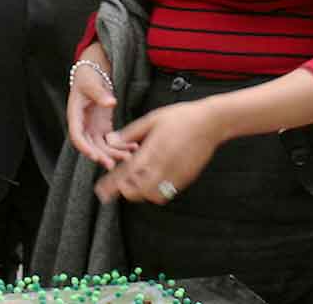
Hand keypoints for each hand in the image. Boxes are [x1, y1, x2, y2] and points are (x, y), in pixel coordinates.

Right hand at [67, 44, 134, 170]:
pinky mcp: (103, 127)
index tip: (95, 157)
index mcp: (74, 116)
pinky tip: (133, 148)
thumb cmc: (88, 77)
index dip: (85, 148)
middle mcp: (83, 125)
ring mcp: (93, 128)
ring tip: (128, 157)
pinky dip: (121, 145)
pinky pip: (111, 141)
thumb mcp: (91, 83)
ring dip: (113, 153)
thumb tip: (110, 103)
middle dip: (102, 156)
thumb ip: (99, 93)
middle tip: (113, 164)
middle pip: (90, 146)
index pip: (77, 136)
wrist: (93, 73)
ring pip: (102, 146)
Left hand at [94, 99, 222, 205]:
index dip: (111, 185)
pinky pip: (169, 192)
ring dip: (143, 192)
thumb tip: (111, 140)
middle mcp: (163, 166)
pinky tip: (155, 179)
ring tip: (137, 183)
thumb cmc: (181, 117)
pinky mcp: (186, 177)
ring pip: (154, 195)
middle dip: (127, 191)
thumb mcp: (152, 119)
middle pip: (138, 191)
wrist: (211, 122)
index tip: (102, 192)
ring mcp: (176, 174)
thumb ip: (131, 133)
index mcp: (152, 151)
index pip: (126, 174)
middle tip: (120, 186)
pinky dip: (158, 191)